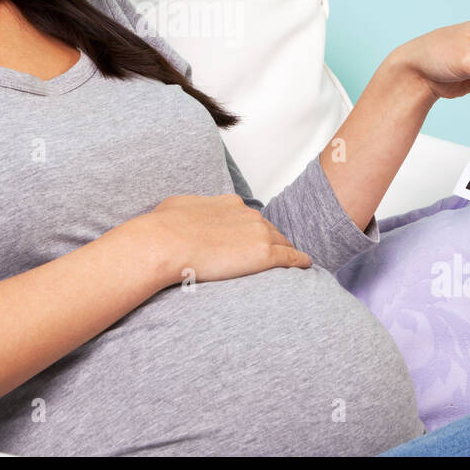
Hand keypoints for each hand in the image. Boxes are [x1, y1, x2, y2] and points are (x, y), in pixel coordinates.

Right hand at [122, 194, 311, 288]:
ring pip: (282, 243)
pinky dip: (300, 261)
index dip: (252, 231)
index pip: (249, 218)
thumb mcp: (176, 207)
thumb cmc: (164, 228)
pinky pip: (290, 257)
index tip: (251, 240)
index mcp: (228, 203)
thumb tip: (184, 214)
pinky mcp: (264, 255)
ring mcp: (258, 234)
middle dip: (271, 241)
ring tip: (293, 262)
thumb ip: (190, 210)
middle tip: (273, 254)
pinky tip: (305, 265)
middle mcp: (247, 215)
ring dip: (286, 251)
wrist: (165, 243)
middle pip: (269, 229)